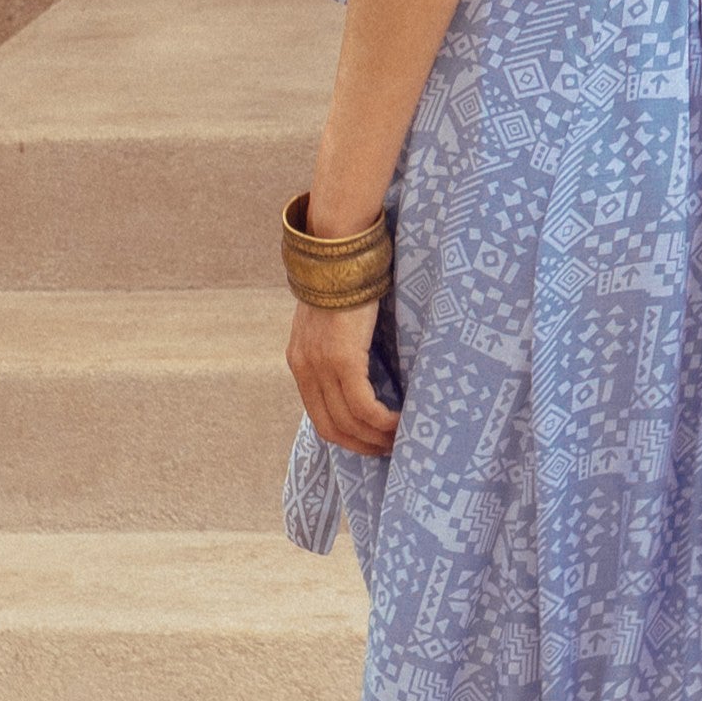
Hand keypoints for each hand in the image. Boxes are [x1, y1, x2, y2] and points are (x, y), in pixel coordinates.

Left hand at [286, 296, 396, 456]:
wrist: (340, 252)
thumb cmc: (347, 281)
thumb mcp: (334, 321)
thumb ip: (339, 347)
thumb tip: (363, 368)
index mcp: (300, 362)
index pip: (319, 417)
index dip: (347, 437)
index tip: (373, 442)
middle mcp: (305, 369)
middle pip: (331, 428)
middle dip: (361, 445)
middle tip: (391, 449)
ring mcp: (321, 366)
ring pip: (348, 421)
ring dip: (376, 437)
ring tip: (401, 437)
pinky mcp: (342, 359)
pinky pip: (363, 406)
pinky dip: (382, 421)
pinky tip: (400, 420)